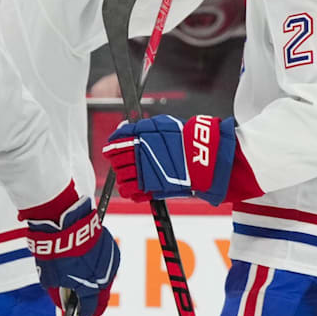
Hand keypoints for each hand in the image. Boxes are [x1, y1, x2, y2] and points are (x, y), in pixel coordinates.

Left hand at [25, 197, 119, 315]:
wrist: (64, 221)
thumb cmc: (55, 249)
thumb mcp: (49, 276)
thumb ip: (56, 291)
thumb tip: (60, 300)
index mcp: (89, 287)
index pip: (90, 307)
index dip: (86, 314)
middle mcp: (103, 277)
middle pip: (102, 295)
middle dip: (96, 304)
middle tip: (91, 309)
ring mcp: (108, 261)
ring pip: (105, 278)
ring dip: (98, 282)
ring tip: (90, 285)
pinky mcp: (110, 246)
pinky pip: (106, 261)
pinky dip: (99, 265)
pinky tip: (92, 264)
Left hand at [102, 115, 236, 204]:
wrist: (204, 156)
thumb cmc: (186, 139)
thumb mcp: (163, 124)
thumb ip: (141, 127)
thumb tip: (123, 130)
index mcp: (141, 135)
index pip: (116, 141)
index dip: (113, 146)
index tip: (113, 149)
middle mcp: (139, 152)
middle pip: (116, 158)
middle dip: (117, 160)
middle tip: (122, 162)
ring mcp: (143, 170)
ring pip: (120, 175)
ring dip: (123, 175)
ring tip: (129, 175)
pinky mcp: (149, 186)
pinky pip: (128, 190)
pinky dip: (128, 190)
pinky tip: (133, 188)